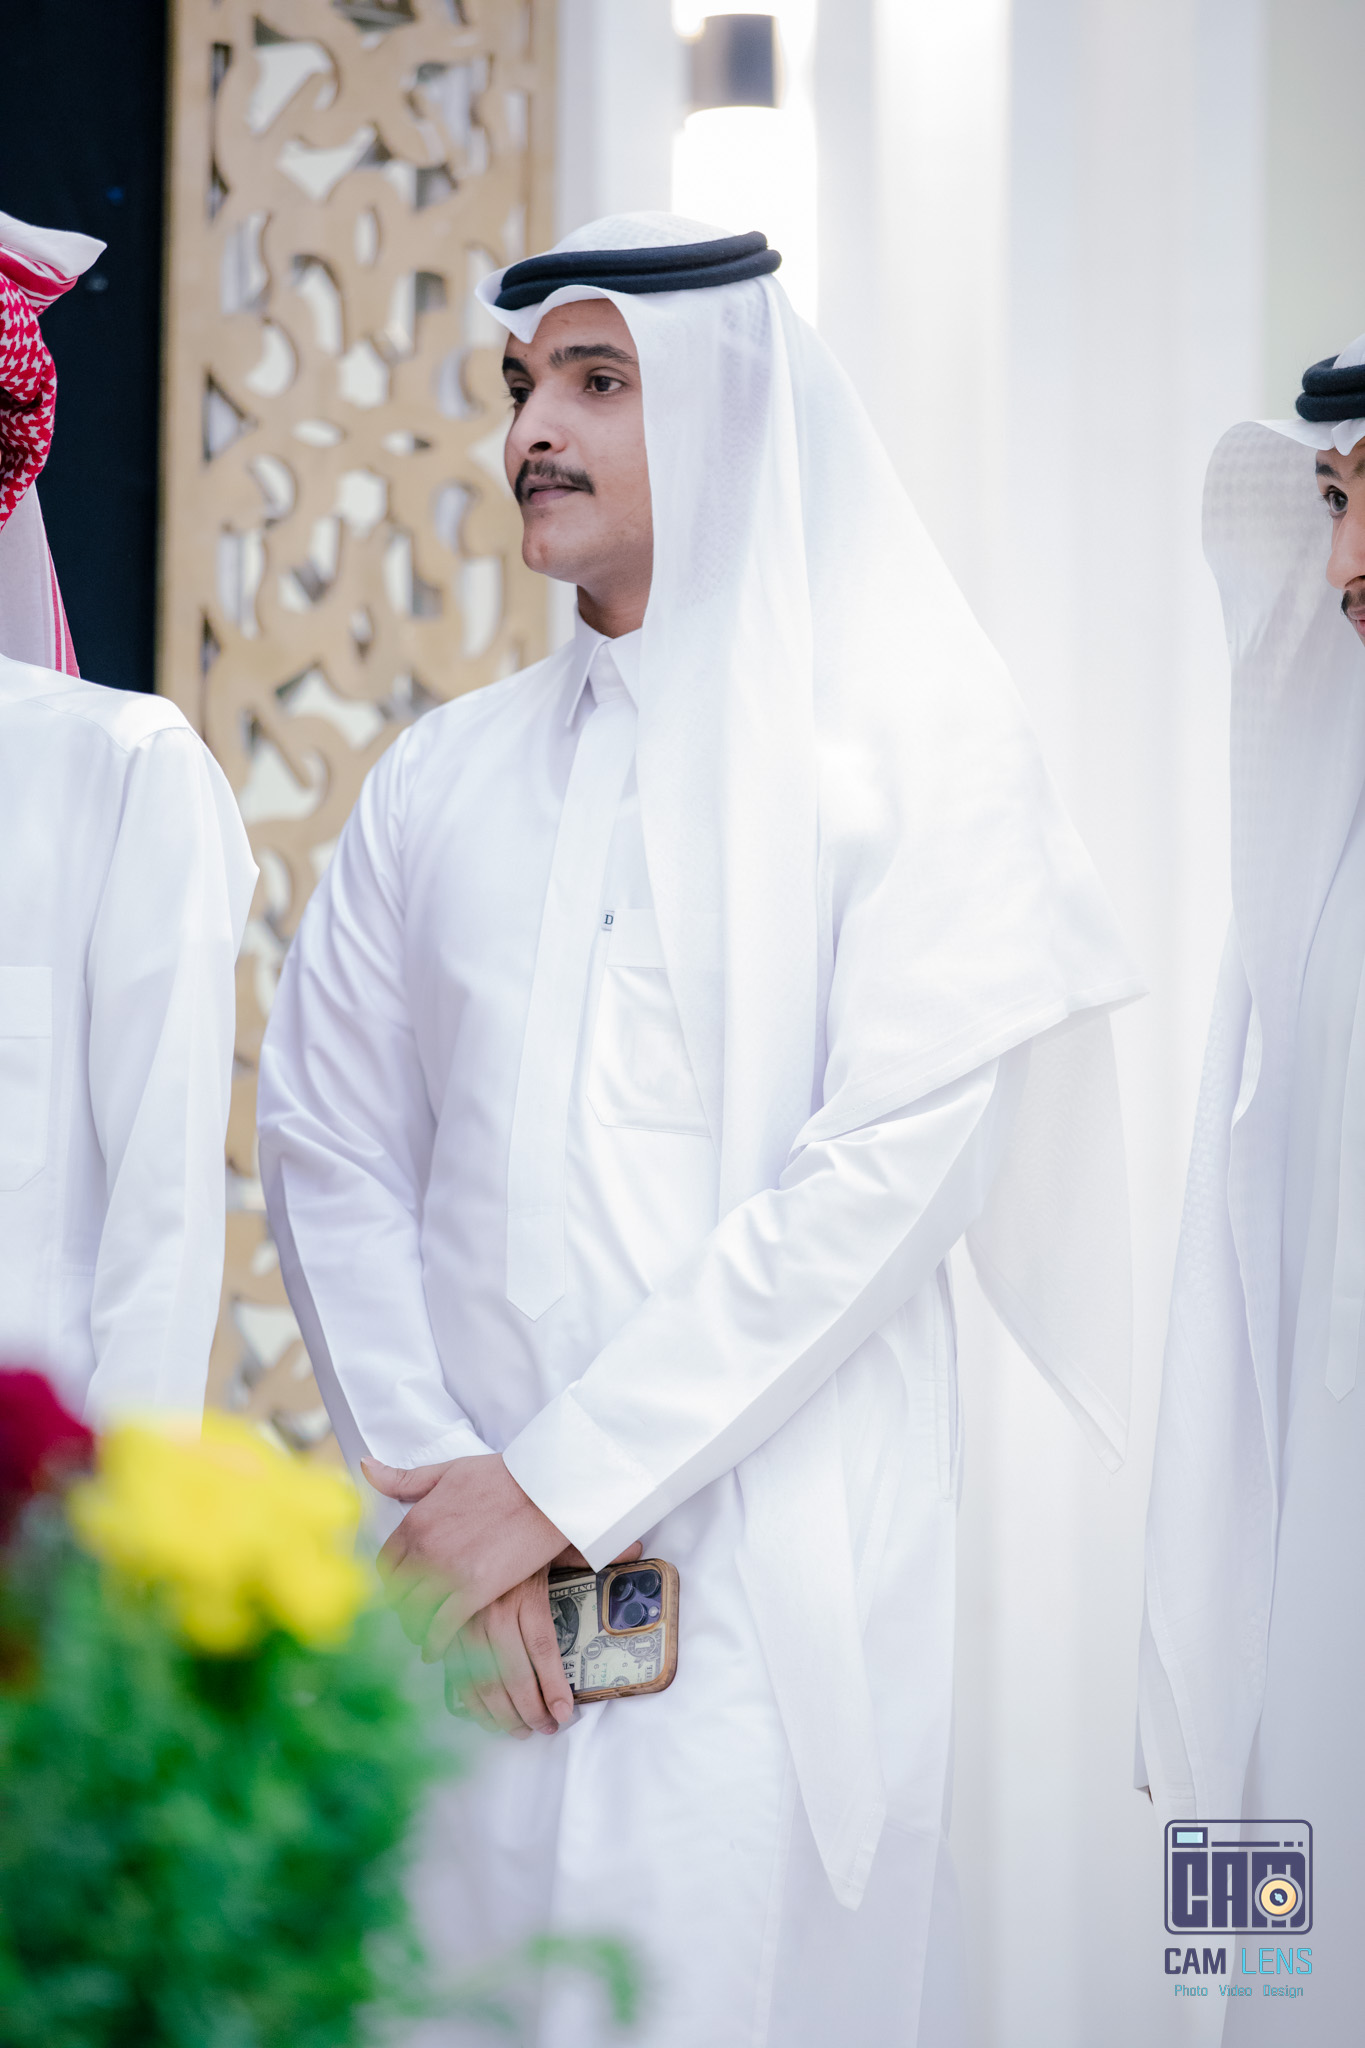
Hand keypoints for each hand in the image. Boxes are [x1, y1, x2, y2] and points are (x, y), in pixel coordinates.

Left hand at [363, 1452, 565, 1657]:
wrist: (544, 1489)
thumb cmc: (499, 1476)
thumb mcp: (446, 1471)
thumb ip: (403, 1478)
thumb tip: (366, 1466)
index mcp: (414, 1522)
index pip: (385, 1565)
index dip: (392, 1580)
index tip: (403, 1588)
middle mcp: (424, 1550)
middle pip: (396, 1593)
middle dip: (401, 1606)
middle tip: (413, 1614)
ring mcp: (447, 1573)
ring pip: (414, 1614)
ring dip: (415, 1627)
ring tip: (422, 1633)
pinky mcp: (474, 1592)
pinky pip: (442, 1628)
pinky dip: (434, 1643)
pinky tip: (435, 1650)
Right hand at [444, 1537, 646, 1735]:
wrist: (469, 1513)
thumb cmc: (517, 1530)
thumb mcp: (554, 1538)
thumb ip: (591, 1551)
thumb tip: (635, 1550)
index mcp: (525, 1593)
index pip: (543, 1650)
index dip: (554, 1686)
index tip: (565, 1713)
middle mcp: (493, 1610)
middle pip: (513, 1674)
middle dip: (530, 1710)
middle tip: (545, 1729)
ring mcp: (464, 1622)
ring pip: (481, 1680)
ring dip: (500, 1713)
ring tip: (519, 1730)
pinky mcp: (444, 1627)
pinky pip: (454, 1672)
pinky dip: (468, 1699)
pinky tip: (483, 1716)